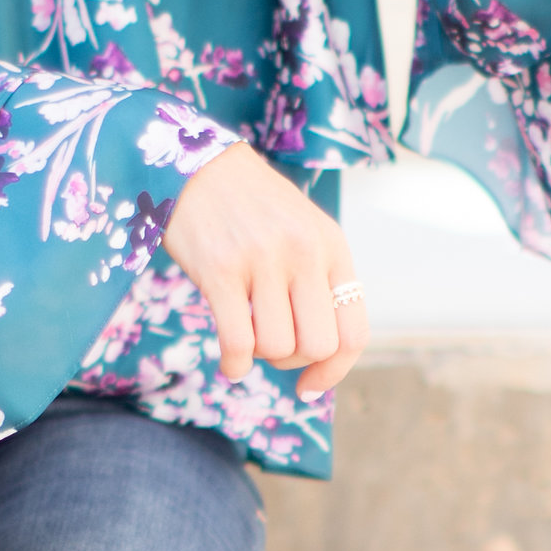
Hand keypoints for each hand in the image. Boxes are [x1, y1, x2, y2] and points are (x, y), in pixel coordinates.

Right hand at [162, 142, 368, 401]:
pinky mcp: (220, 270)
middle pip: (317, 345)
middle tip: (271, 346)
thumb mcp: (302, 234)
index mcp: (331, 246)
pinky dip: (234, 365)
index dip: (335, 371)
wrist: (197, 166)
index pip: (353, 332)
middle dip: (294, 361)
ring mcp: (262, 260)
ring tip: (246, 333)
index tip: (309, 384)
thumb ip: (319, 284)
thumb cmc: (251, 210)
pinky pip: (238, 343)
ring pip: (277, 348)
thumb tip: (325, 359)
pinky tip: (229, 358)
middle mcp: (304, 252)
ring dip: (259, 356)